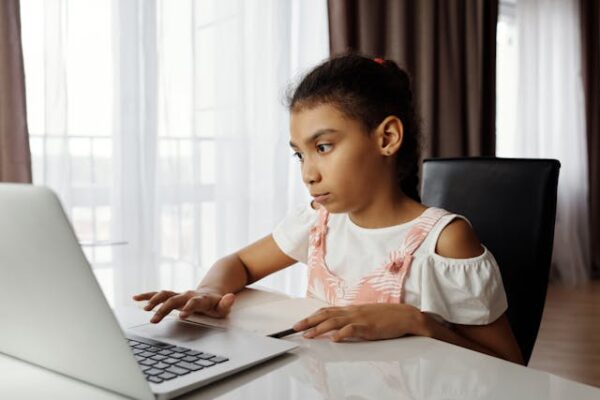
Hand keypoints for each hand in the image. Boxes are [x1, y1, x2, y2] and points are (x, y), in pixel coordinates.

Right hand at [132, 288, 235, 323]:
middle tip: (154, 320)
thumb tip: (231, 297)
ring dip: (154, 301)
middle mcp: (188, 294)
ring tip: (144, 309)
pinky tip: (136, 298)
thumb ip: (227, 303)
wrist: (211, 291)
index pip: (194, 302)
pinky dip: (147, 295)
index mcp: (201, 298)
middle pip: (174, 299)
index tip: (181, 316)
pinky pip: (159, 294)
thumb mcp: (224, 306)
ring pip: (165, 294)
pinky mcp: (173, 295)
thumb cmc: (217, 303)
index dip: (188, 308)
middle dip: (164, 309)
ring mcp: (180, 294)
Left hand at [292, 303, 425, 341]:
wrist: (405, 315)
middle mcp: (352, 312)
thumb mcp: (365, 315)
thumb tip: (338, 326)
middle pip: (326, 314)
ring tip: (309, 335)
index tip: (300, 322)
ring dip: (320, 329)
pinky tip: (334, 339)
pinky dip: (342, 333)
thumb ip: (352, 319)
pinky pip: (352, 329)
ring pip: (335, 321)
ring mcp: (360, 318)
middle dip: (309, 321)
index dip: (312, 316)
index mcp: (351, 309)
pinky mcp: (369, 327)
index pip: (327, 310)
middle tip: (295, 328)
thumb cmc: (387, 316)